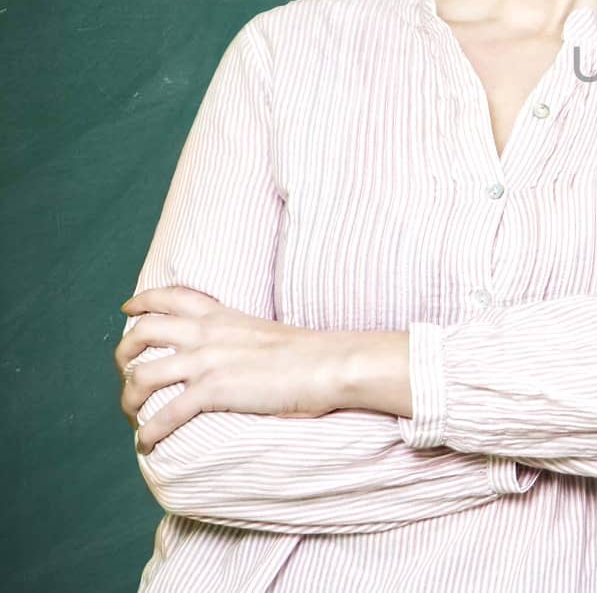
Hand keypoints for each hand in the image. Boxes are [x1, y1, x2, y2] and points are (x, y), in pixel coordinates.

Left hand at [114, 286, 339, 452]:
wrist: (330, 364)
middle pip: (143, 332)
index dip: (144, 301)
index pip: (173, 296)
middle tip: (124, 370)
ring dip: (128, 398)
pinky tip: (146, 443)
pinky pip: (165, 414)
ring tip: (131, 414)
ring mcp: (207, 362)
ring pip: (143, 375)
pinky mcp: (212, 391)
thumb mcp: (269, 332)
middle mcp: (207, 334)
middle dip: (123, 353)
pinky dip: (149, 431)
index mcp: (223, 316)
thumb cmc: (312, 354)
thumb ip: (244, 337)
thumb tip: (240, 356)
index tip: (129, 308)